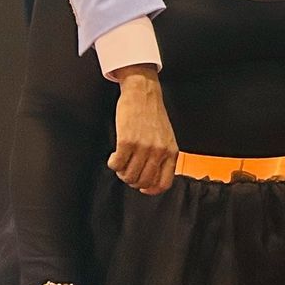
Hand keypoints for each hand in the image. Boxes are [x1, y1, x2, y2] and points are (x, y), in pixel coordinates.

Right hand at [108, 67, 176, 195]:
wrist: (144, 94)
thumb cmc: (153, 117)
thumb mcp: (166, 138)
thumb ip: (162, 157)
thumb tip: (151, 179)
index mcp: (171, 153)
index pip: (164, 183)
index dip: (151, 190)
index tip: (142, 188)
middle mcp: (159, 152)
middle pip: (143, 182)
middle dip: (132, 181)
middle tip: (127, 170)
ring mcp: (143, 147)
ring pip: (128, 176)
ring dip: (121, 172)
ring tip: (121, 161)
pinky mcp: (127, 141)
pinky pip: (116, 165)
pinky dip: (113, 164)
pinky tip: (115, 155)